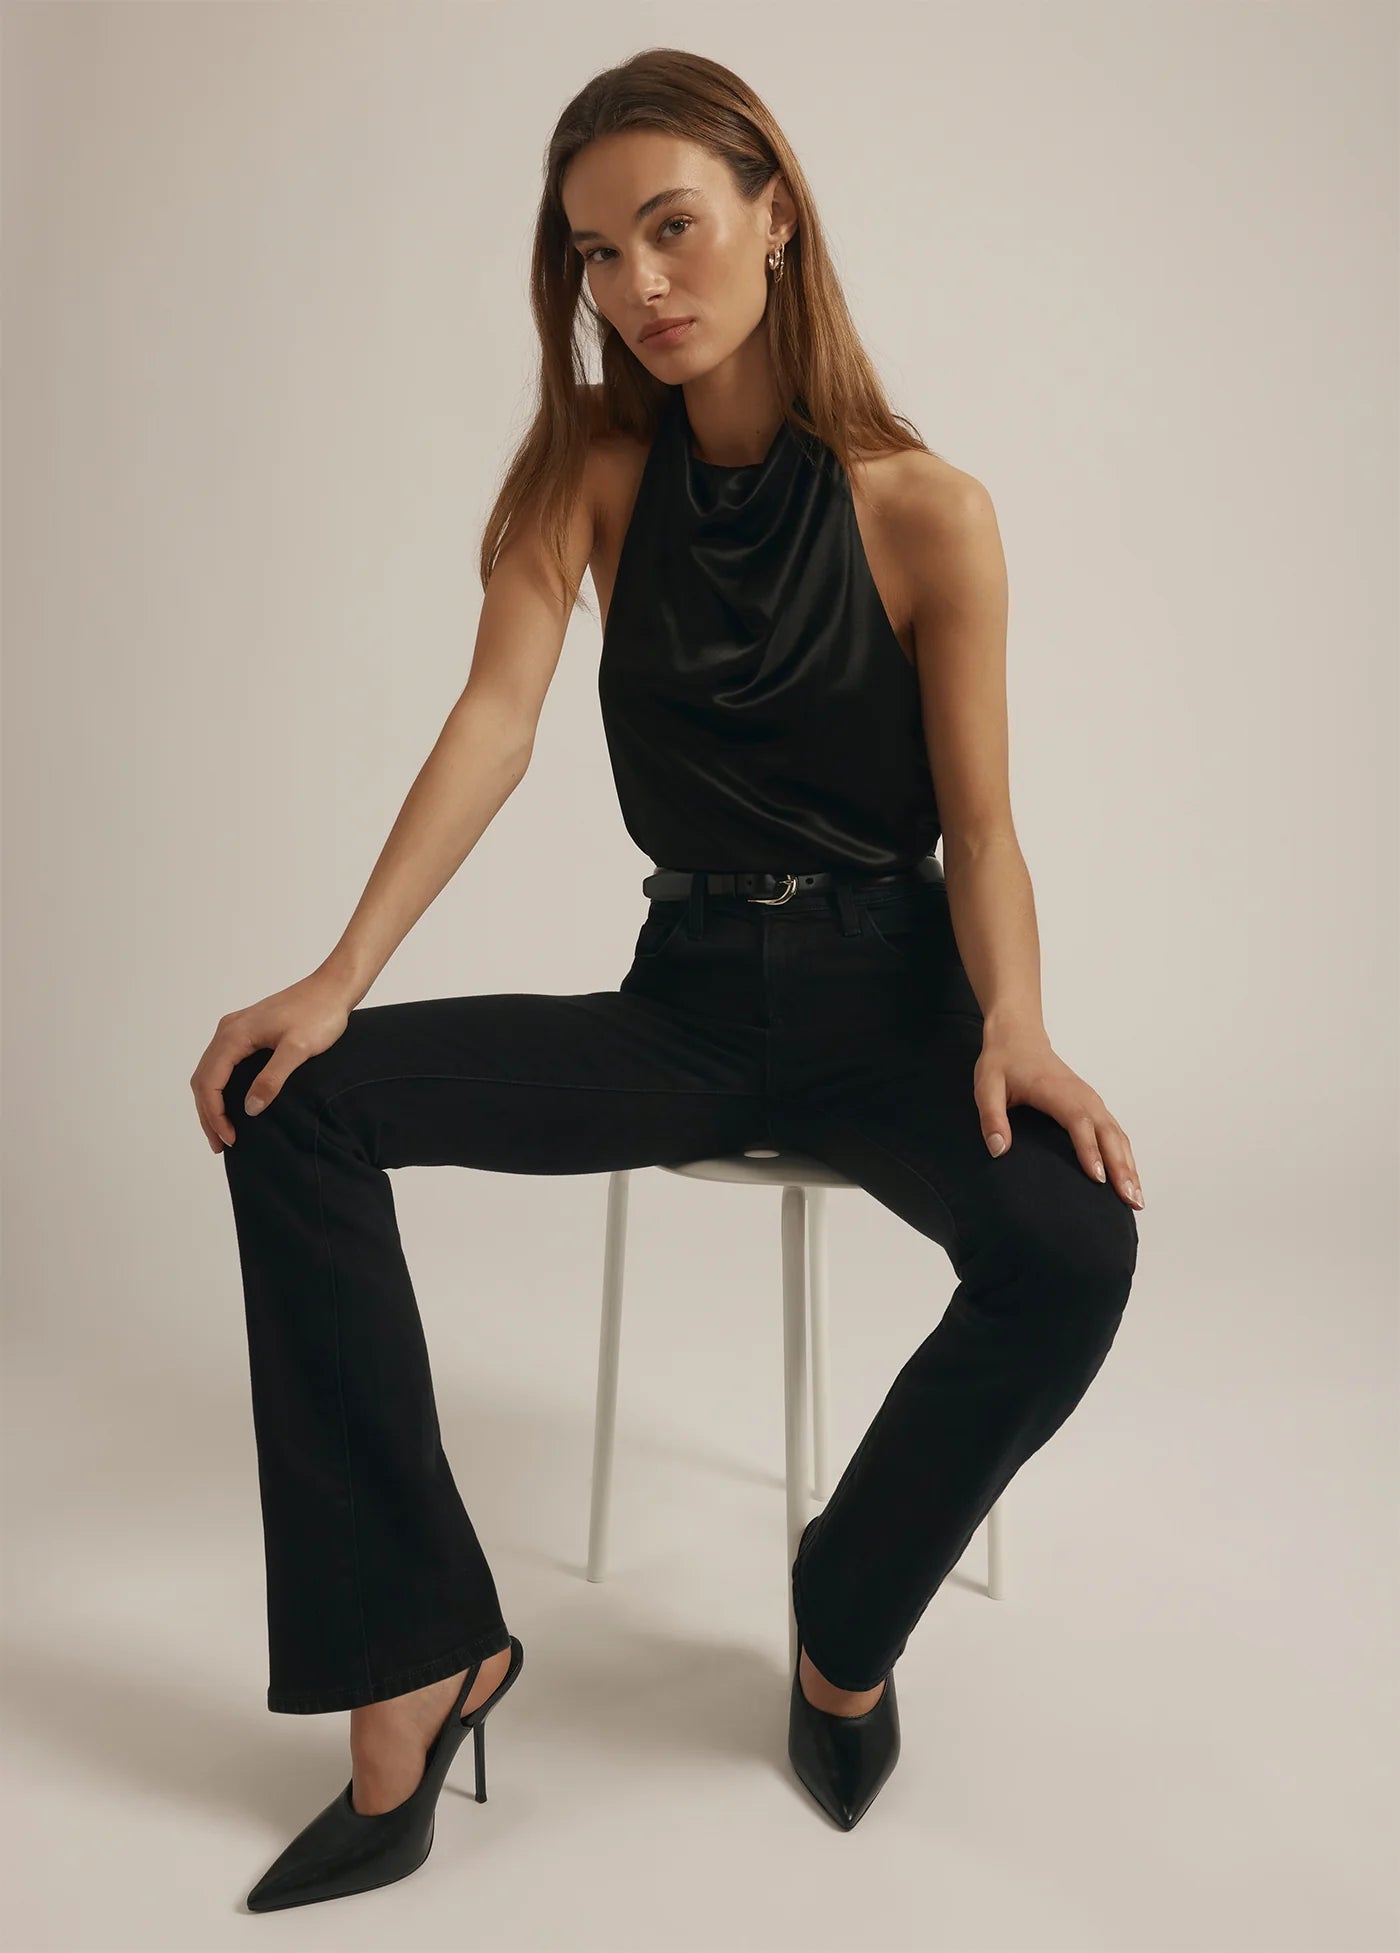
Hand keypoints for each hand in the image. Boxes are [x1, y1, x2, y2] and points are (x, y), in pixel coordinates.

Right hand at [190, 968, 355, 1154]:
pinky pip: (223, 1064)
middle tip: (221, 1145)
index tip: (231, 1139)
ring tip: (222, 1131)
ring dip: (212, 1103)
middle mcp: (227, 1031)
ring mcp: (235, 1029)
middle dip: (209, 1115)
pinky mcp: (247, 1032)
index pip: (209, 1082)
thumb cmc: (319, 1014)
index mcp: (234, 1035)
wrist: (332, 988)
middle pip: (203, 1079)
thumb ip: (273, 1078)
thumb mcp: (298, 1049)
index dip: (215, 1115)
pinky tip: (232, 1103)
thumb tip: (250, 1108)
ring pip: (210, 1072)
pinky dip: (221, 1088)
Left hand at [972, 1028, 1142, 1208]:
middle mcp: (1081, 1095)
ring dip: (1129, 1166)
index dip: (1089, 1150)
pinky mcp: (1093, 1106)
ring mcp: (1091, 1100)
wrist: (1019, 1036)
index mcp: (1056, 1090)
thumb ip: (992, 1117)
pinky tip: (1129, 1179)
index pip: (1078, 1121)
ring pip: (1118, 1135)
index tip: (1098, 1178)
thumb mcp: (986, 1086)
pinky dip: (1126, 1156)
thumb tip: (998, 1150)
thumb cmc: (1003, 1062)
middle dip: (1121, 1167)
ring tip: (1136, 1200)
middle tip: (1130, 1200)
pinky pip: (1116, 1133)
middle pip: (1108, 1132)